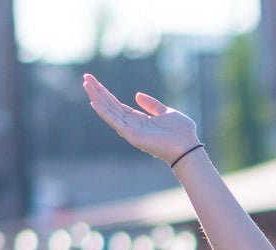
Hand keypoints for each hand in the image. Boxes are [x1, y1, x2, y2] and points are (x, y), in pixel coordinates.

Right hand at [83, 74, 201, 164]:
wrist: (188, 146)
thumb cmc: (182, 132)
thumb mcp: (167, 112)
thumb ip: (152, 105)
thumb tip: (137, 95)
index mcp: (140, 120)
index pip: (118, 105)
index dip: (107, 94)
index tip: (95, 82)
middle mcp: (133, 125)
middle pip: (111, 106)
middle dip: (98, 92)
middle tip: (86, 78)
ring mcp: (131, 131)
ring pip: (109, 111)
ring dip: (97, 97)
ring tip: (86, 84)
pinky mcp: (132, 135)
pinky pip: (114, 121)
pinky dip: (104, 111)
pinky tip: (93, 101)